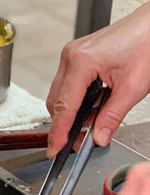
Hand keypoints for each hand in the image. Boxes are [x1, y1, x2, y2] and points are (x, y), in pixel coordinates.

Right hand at [46, 1, 149, 156]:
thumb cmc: (146, 45)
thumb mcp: (133, 88)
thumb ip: (112, 116)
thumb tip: (99, 137)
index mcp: (81, 62)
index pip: (64, 106)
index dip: (59, 132)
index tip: (55, 149)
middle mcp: (71, 56)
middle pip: (56, 101)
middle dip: (66, 124)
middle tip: (80, 142)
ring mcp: (72, 54)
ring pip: (61, 94)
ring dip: (75, 111)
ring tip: (96, 120)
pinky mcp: (77, 55)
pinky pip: (69, 84)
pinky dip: (79, 99)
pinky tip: (96, 104)